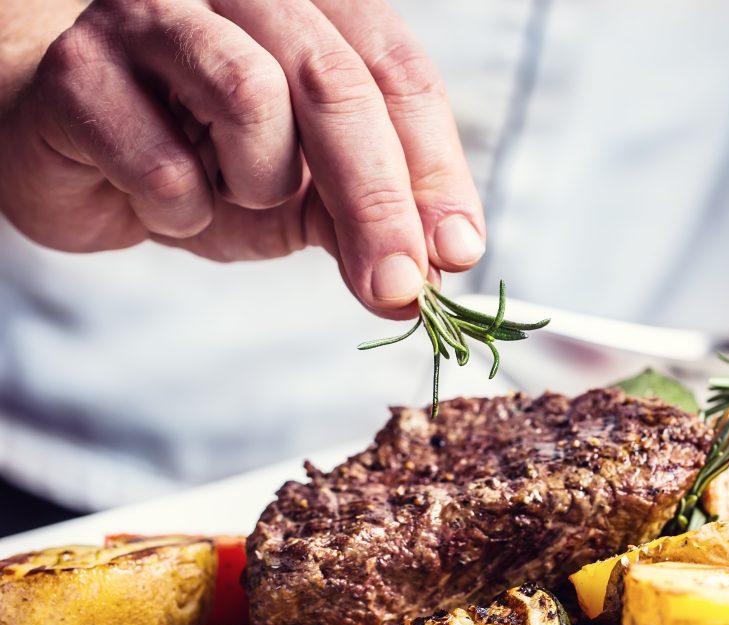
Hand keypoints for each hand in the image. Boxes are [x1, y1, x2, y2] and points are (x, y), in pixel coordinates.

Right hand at [0, 0, 483, 315]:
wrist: (64, 152)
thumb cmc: (196, 159)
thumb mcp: (300, 196)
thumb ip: (364, 219)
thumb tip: (433, 273)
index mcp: (313, 8)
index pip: (400, 73)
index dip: (437, 168)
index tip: (458, 252)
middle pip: (337, 84)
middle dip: (379, 201)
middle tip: (401, 287)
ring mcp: (153, 15)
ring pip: (251, 95)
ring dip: (259, 182)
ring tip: (231, 193)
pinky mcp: (80, 65)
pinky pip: (160, 155)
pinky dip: (179, 207)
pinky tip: (162, 201)